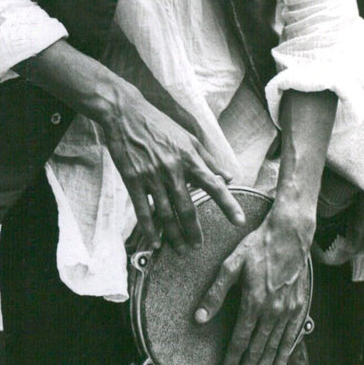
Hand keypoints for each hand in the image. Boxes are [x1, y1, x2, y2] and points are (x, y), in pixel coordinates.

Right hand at [99, 90, 244, 252]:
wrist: (125, 114)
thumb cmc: (159, 125)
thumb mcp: (188, 138)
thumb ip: (208, 159)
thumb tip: (228, 177)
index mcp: (189, 157)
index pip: (213, 185)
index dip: (227, 204)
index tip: (239, 221)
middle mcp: (172, 169)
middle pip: (187, 207)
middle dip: (194, 231)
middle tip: (198, 247)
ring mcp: (151, 176)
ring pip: (166, 213)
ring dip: (174, 235)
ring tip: (181, 249)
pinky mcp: (133, 180)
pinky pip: (143, 210)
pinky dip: (149, 229)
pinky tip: (154, 242)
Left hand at [194, 210, 311, 364]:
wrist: (289, 234)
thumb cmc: (257, 246)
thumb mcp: (231, 265)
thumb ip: (215, 293)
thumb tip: (199, 317)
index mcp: (253, 302)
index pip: (240, 340)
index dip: (232, 361)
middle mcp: (272, 311)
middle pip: (257, 350)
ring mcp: (288, 310)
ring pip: (274, 347)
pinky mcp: (300, 306)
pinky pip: (292, 336)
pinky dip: (285, 354)